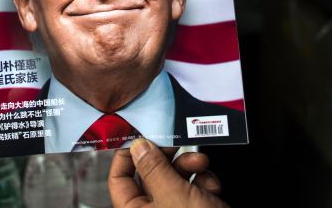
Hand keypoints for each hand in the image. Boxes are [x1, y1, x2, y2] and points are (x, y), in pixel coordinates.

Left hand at [108, 139, 226, 207]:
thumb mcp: (173, 195)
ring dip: (191, 169)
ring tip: (201, 167)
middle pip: (151, 176)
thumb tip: (138, 147)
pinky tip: (212, 188)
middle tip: (178, 145)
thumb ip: (154, 169)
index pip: (119, 181)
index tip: (141, 137)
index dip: (127, 157)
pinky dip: (204, 183)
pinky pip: (194, 189)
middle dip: (169, 160)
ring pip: (175, 179)